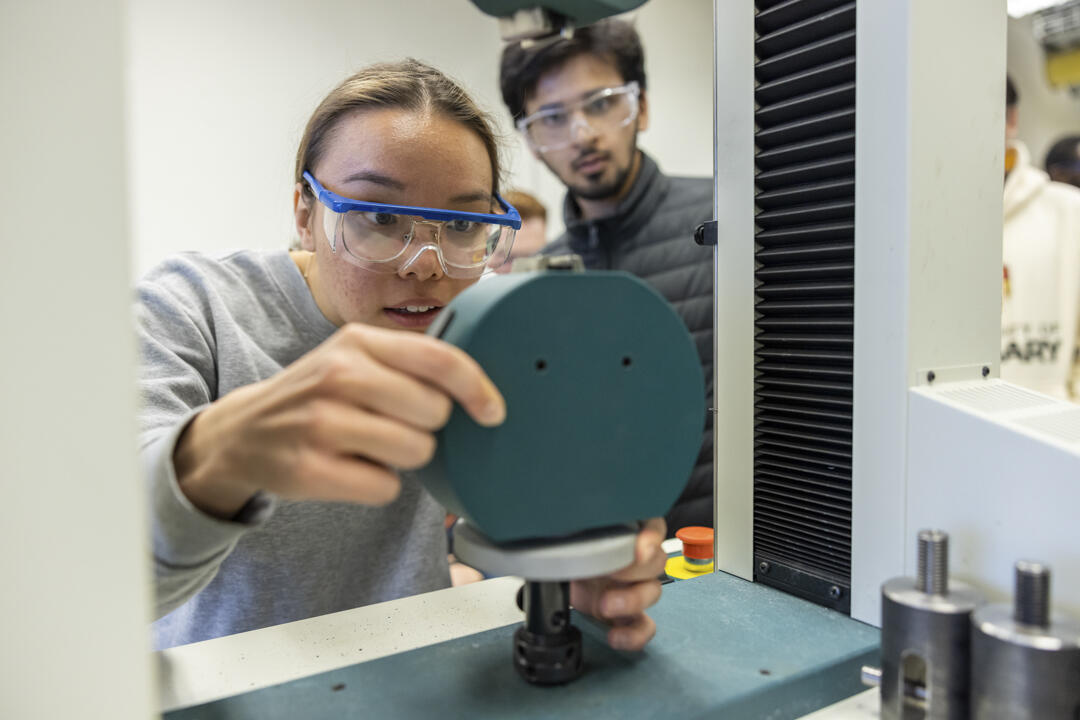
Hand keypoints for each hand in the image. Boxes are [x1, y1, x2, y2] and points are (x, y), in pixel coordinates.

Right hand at [173, 323, 504, 517]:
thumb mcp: (355, 357)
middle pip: (434, 412)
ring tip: (372, 446)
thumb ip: (410, 362)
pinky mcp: (310, 469)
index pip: (440, 359)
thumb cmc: (317, 395)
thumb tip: (480, 389)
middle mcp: (338, 376)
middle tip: (395, 424)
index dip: (477, 388)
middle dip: (428, 426)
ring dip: (406, 457)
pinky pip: (386, 488)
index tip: (493, 410)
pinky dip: (379, 485)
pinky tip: (353, 469)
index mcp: (358, 341)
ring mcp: (321, 423)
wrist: (244, 432)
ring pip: (416, 451)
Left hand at [570, 517, 665, 650]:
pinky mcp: (625, 613)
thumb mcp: (566, 529)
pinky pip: (642, 626)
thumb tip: (559, 515)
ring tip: (606, 605)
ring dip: (632, 601)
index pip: (651, 523)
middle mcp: (633, 556)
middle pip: (656, 560)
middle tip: (611, 573)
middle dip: (636, 570)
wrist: (553, 573)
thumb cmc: (563, 545)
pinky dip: (633, 635)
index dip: (650, 536)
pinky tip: (615, 636)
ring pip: (652, 592)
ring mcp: (632, 586)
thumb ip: (573, 523)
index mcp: (625, 528)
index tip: (639, 547)